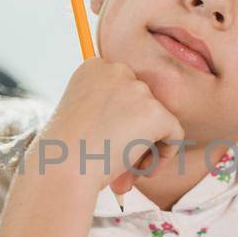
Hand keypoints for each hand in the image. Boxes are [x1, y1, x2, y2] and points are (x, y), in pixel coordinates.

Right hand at [40, 59, 184, 196]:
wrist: (62, 167)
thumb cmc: (63, 152)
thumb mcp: (79, 121)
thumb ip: (107, 115)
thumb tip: (133, 130)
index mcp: (93, 67)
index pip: (122, 88)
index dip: (119, 118)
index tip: (106, 139)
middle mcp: (117, 71)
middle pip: (142, 102)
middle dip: (135, 132)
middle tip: (119, 160)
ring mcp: (138, 90)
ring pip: (158, 119)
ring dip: (147, 145)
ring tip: (127, 169)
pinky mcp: (156, 113)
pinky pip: (175, 134)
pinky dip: (164, 155)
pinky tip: (142, 169)